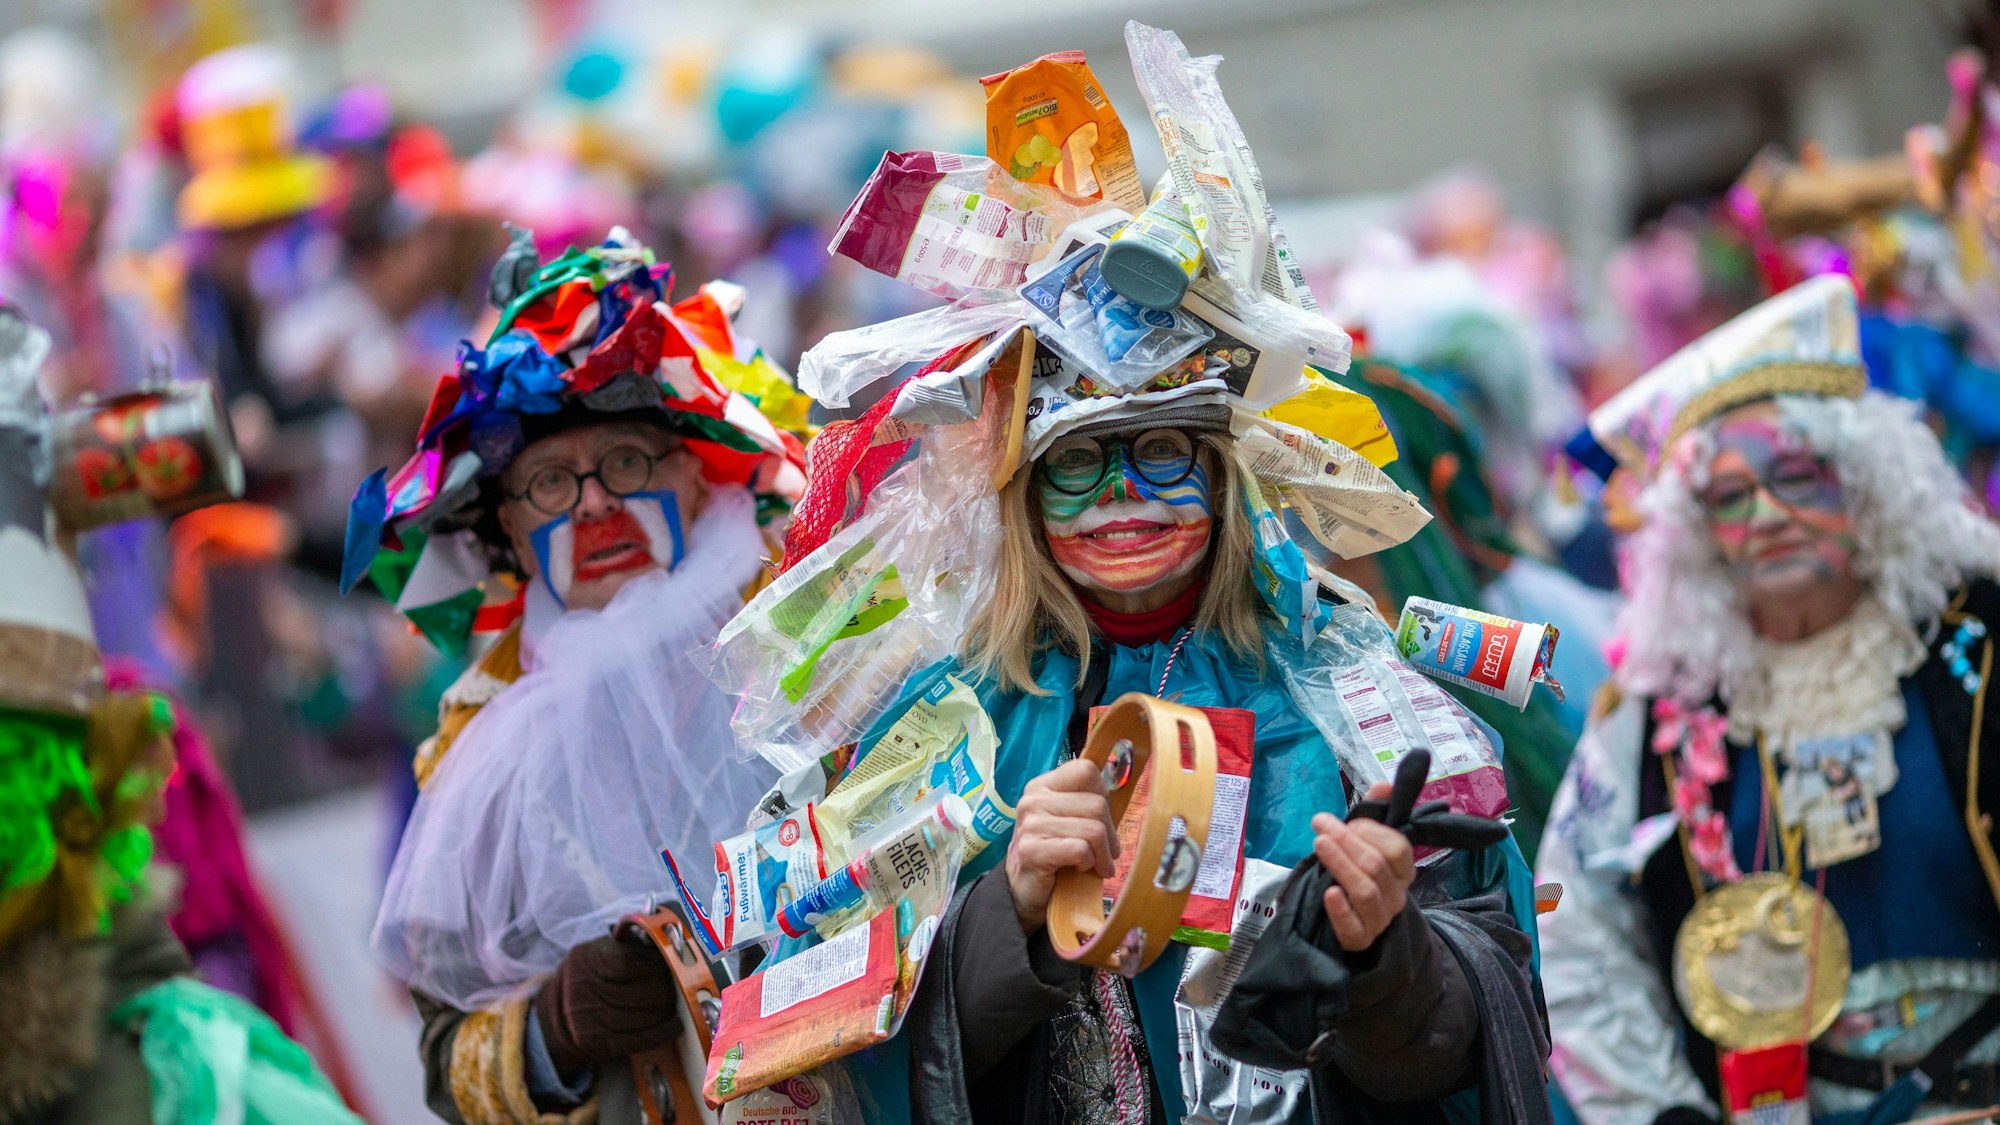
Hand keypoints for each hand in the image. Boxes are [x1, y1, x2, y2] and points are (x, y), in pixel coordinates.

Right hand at [533, 934, 679, 1072]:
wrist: (558, 1015)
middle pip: (640, 991)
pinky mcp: (600, 1044)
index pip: (628, 963)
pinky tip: (675, 1025)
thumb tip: (664, 942)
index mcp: (585, 961)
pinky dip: (663, 1032)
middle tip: (679, 983)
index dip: (655, 963)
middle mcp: (584, 992)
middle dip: (667, 987)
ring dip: (667, 1009)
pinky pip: (639, 1039)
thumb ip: (626, 946)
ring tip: (676, 1001)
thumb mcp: (597, 951)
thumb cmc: (589, 975)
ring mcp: (591, 1021)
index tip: (670, 961)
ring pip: (643, 1016)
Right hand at [1005, 758, 1119, 932]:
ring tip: (1096, 865)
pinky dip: (1087, 863)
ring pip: (1093, 829)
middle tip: (1106, 853)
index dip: (1103, 795)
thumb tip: (1121, 785)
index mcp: (1043, 785)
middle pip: (1097, 804)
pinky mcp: (1031, 851)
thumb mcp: (1073, 821)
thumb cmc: (1057, 854)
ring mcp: (1030, 824)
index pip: (1085, 770)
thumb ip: (1090, 802)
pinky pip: (1079, 850)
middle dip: (1110, 835)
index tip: (1101, 820)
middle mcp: (1033, 799)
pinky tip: (1078, 869)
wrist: (1027, 891)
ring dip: (1102, 855)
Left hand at [1313, 782, 1416, 952]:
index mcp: (1402, 870)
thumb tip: (1385, 784)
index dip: (1370, 830)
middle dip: (1346, 841)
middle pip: (1376, 865)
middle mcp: (1396, 895)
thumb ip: (1375, 814)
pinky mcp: (1359, 938)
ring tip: (1319, 844)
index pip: (1397, 847)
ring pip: (1365, 891)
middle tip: (1320, 824)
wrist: (1354, 924)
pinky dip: (1340, 909)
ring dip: (1340, 864)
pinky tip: (1328, 893)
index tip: (1346, 820)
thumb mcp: (1365, 844)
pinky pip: (1353, 926)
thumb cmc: (1358, 875)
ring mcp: (1379, 919)